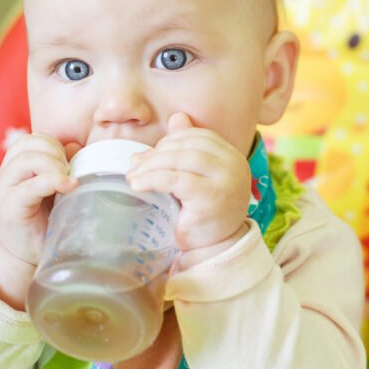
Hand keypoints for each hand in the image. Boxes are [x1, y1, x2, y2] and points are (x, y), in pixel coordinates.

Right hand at [0, 134, 79, 307]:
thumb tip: (74, 146)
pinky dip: (52, 182)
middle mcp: (7, 175)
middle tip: (69, 174)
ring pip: (25, 159)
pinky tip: (69, 186)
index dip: (54, 145)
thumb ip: (62, 167)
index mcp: (18, 166)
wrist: (27, 254)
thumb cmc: (45, 220)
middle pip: (28, 143)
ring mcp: (5, 191)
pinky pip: (29, 186)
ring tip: (68, 183)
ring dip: (53, 166)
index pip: (32, 139)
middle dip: (55, 153)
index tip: (70, 164)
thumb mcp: (56, 189)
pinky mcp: (10, 208)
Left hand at [126, 113, 250, 261]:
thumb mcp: (196, 177)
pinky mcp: (212, 196)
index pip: (199, 136)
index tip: (150, 156)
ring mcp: (227, 180)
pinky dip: (153, 179)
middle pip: (188, 146)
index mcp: (232, 156)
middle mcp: (235, 164)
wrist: (214, 250)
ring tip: (133, 177)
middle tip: (134, 167)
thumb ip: (187, 149)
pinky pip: (176, 179)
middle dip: (156, 154)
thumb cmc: (203, 214)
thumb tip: (175, 118)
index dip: (171, 141)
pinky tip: (138, 186)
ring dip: (151, 166)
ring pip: (181, 159)